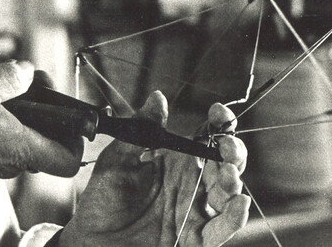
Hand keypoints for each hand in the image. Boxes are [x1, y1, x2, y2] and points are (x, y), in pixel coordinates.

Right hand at [0, 61, 83, 202]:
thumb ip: (13, 77)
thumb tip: (28, 72)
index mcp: (21, 149)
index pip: (70, 159)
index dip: (77, 134)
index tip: (68, 107)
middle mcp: (13, 162)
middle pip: (50, 139)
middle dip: (48, 107)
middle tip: (29, 78)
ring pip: (26, 134)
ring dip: (23, 107)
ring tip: (3, 82)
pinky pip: (5, 136)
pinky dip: (4, 115)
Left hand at [58, 92, 249, 246]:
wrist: (92, 242)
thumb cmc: (104, 200)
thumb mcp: (119, 160)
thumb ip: (141, 129)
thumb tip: (157, 98)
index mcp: (177, 160)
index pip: (206, 135)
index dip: (218, 121)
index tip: (218, 111)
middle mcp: (192, 184)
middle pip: (226, 162)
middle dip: (233, 151)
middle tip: (227, 147)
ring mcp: (195, 211)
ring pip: (227, 194)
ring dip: (233, 182)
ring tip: (228, 174)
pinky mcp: (195, 240)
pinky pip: (221, 230)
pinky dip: (234, 218)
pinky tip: (239, 203)